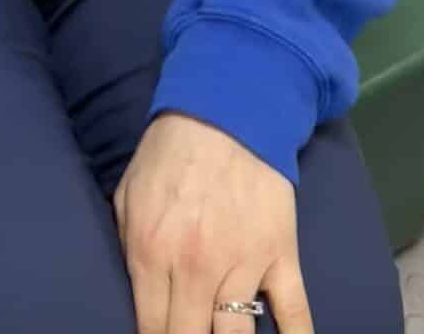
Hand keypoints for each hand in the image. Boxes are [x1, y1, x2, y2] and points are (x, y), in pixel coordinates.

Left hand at [114, 113, 312, 333]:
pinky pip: (294, 315)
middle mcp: (196, 268)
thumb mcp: (128, 195)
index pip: (152, 331)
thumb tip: (137, 296)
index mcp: (151, 252)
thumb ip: (128, 249)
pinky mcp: (281, 256)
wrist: (224, 111)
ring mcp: (242, 265)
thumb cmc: (168, 153)